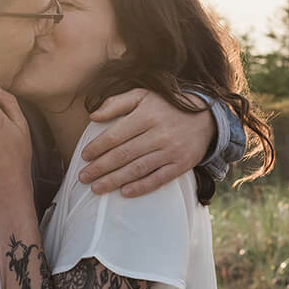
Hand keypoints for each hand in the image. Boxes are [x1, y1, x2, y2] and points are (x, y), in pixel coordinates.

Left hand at [78, 88, 214, 196]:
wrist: (206, 117)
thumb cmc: (167, 105)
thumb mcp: (142, 95)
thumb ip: (116, 103)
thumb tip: (93, 116)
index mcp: (146, 116)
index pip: (115, 135)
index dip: (97, 147)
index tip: (84, 157)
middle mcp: (158, 134)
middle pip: (123, 155)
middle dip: (100, 168)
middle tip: (83, 178)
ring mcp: (171, 151)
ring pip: (137, 169)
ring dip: (114, 180)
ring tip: (96, 188)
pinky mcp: (181, 165)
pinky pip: (158, 179)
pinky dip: (141, 187)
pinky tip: (125, 193)